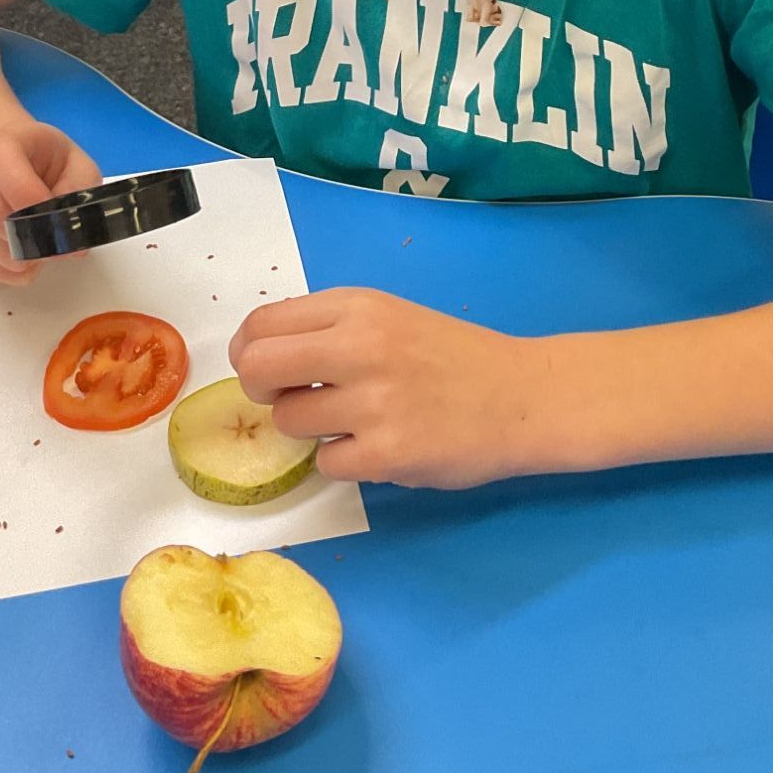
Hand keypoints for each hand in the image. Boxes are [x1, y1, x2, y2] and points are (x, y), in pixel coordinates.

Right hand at [0, 119, 100, 283]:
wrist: (8, 160)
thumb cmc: (46, 160)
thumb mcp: (76, 163)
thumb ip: (79, 193)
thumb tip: (72, 242)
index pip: (6, 172)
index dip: (33, 201)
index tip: (57, 218)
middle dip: (31, 235)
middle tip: (56, 239)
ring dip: (24, 256)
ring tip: (41, 242)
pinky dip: (9, 270)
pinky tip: (23, 255)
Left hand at [229, 288, 546, 488]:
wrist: (523, 396)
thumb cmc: (451, 357)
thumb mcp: (389, 317)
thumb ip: (329, 328)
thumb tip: (261, 356)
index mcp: (357, 308)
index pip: (262, 325)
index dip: (249, 353)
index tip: (265, 369)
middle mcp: (360, 347)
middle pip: (258, 371)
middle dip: (261, 390)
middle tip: (291, 398)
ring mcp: (373, 403)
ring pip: (288, 422)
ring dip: (310, 429)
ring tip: (352, 422)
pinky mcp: (387, 454)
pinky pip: (326, 464)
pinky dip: (345, 461)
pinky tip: (378, 446)